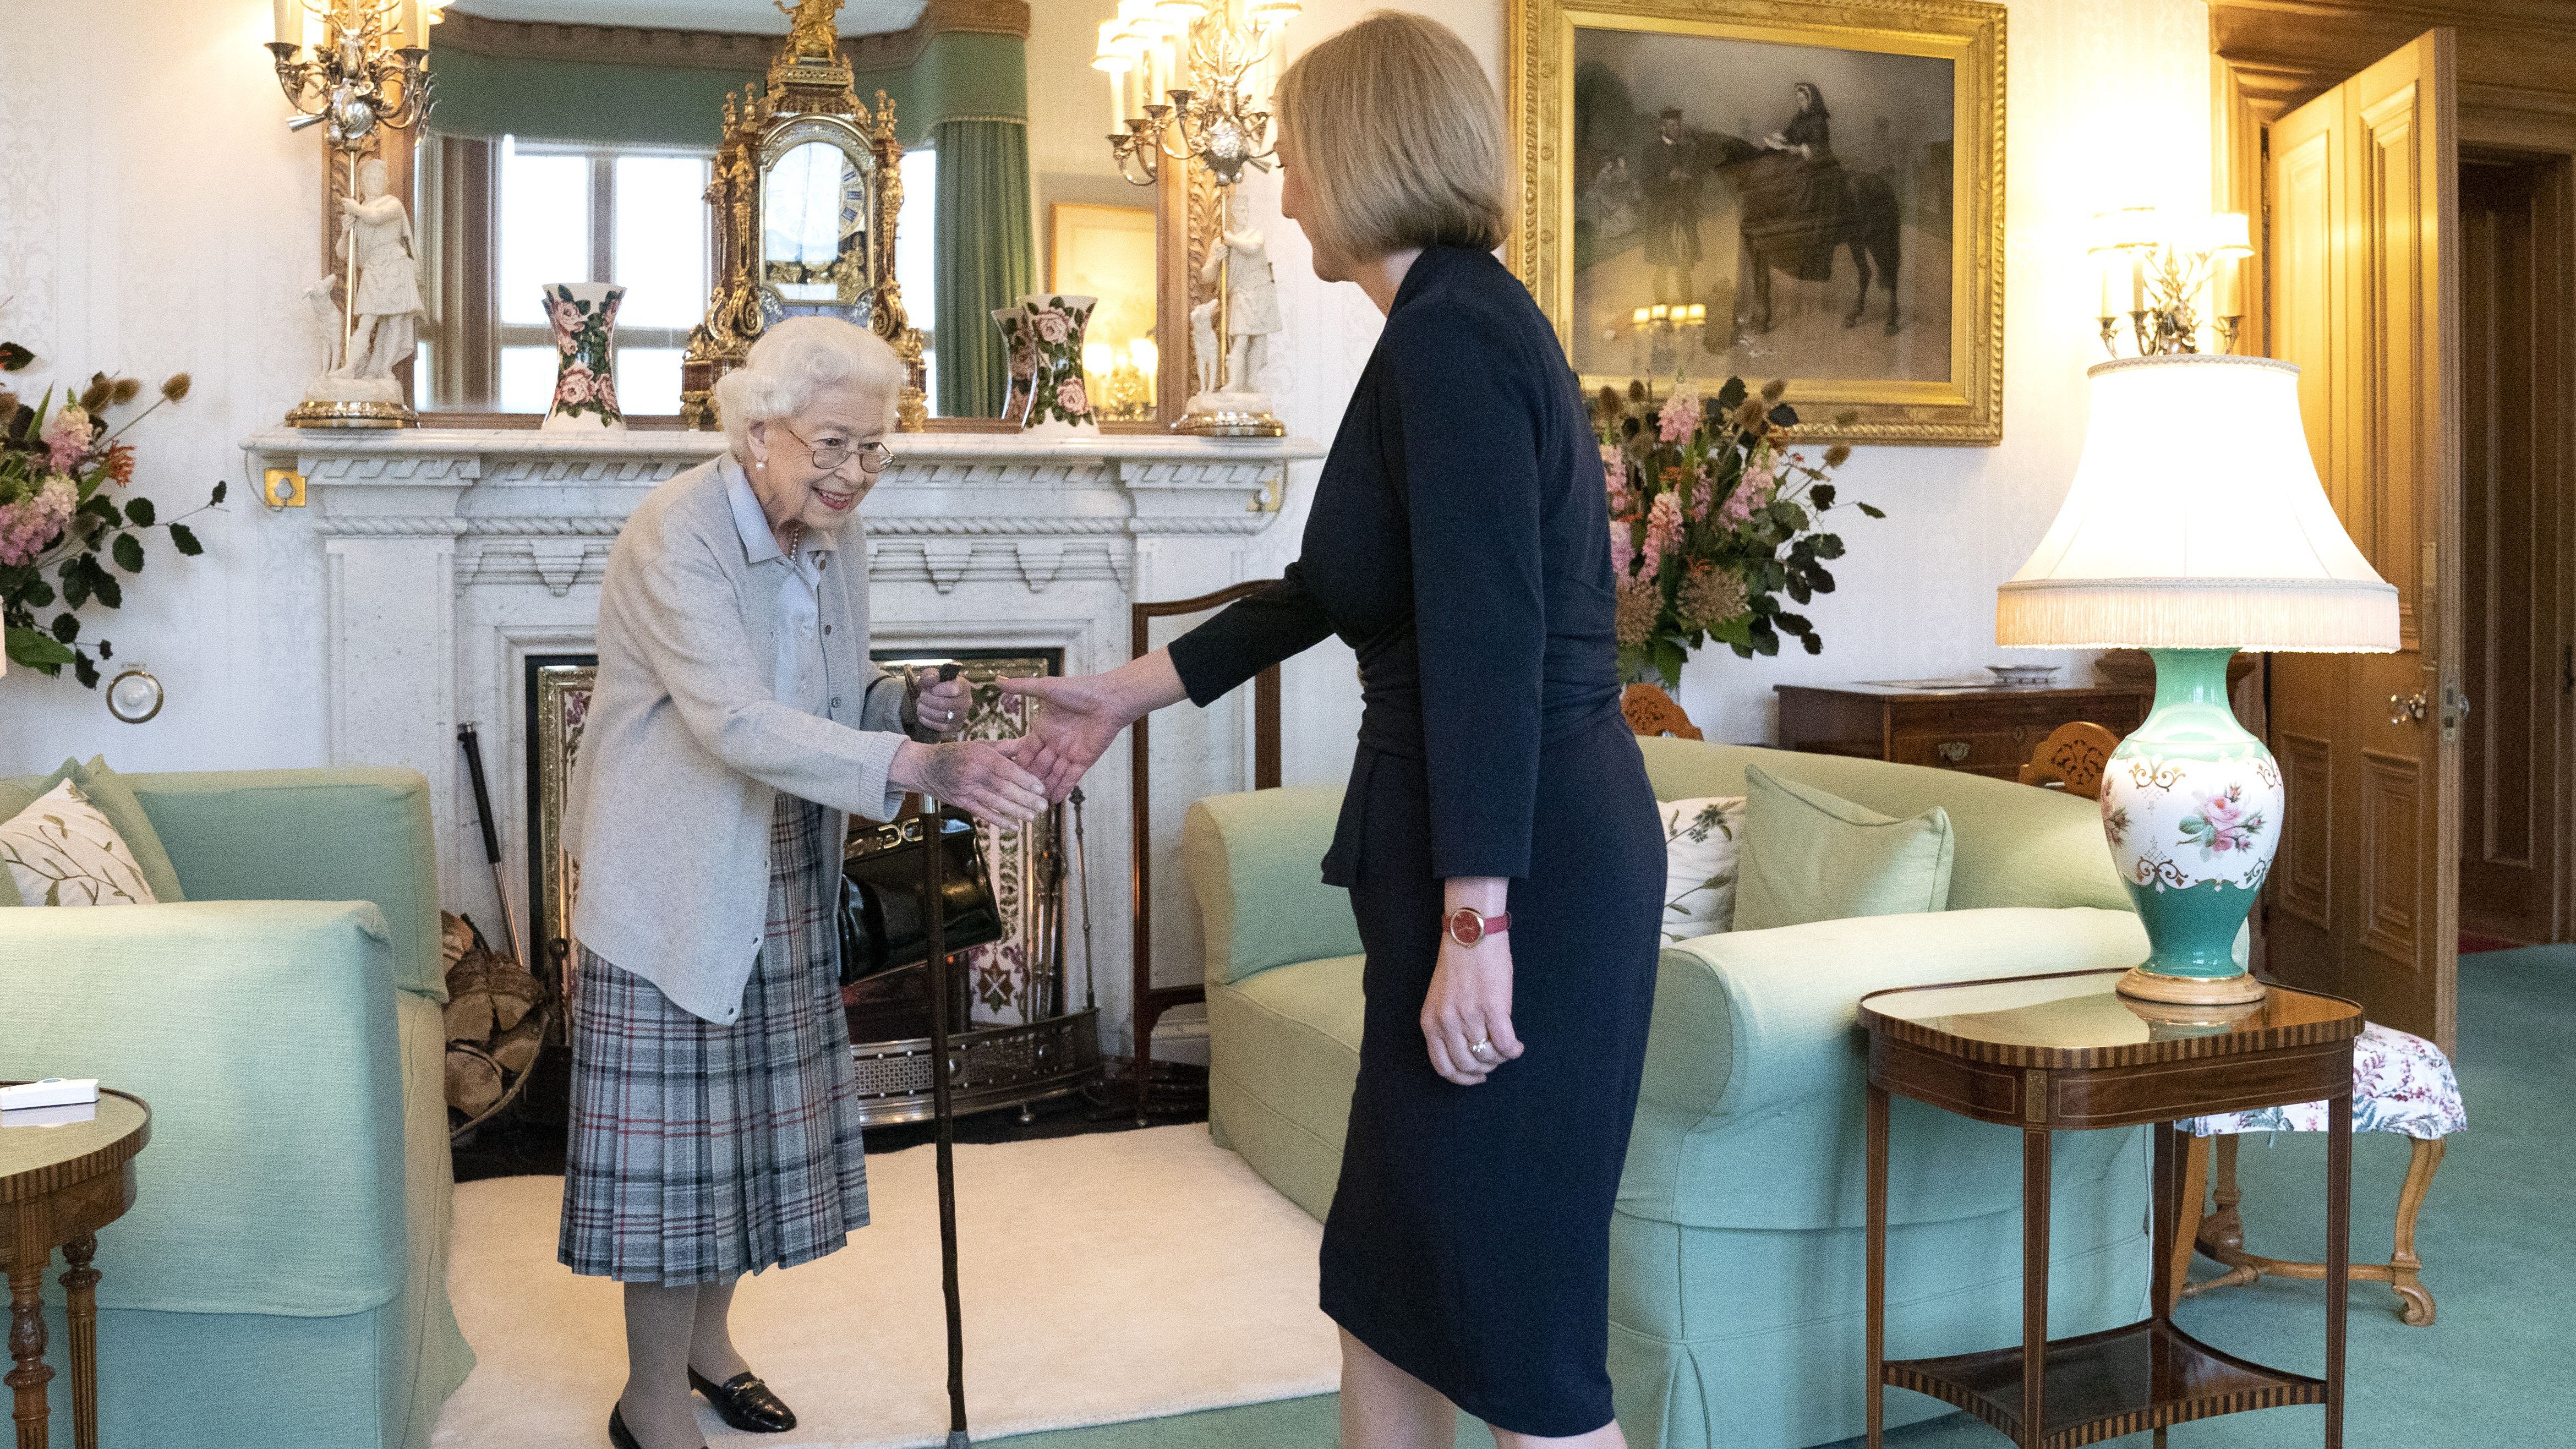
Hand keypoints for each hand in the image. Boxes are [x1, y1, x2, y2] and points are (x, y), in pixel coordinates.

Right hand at [890, 737, 1047, 824]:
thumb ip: (1007, 747)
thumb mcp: (981, 745)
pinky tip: (1014, 827)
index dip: (1025, 780)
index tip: (1041, 788)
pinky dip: (999, 821)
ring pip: (995, 803)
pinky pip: (983, 813)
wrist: (926, 767)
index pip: (1007, 770)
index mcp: (981, 756)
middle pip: (1003, 789)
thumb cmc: (958, 753)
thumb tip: (1031, 743)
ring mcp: (967, 790)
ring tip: (1032, 817)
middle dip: (1025, 799)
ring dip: (1015, 812)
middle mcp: (974, 774)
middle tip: (1043, 806)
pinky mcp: (962, 803)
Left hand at [915, 675, 970, 740]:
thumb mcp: (930, 677)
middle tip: (921, 697)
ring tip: (920, 705)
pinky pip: (940, 726)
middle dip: (928, 700)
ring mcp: (962, 716)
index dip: (937, 690)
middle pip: (945, 704)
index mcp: (964, 686)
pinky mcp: (955, 727)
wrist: (935, 700)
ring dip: (925, 710)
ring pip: (941, 716)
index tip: (930, 689)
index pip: (953, 689)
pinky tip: (922, 714)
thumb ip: (930, 674)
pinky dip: (927, 720)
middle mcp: (966, 701)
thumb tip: (932, 679)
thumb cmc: (934, 687)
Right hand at [999, 656, 1178, 801]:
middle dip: (1028, 779)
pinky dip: (1063, 789)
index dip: (1018, 761)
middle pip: (1038, 765)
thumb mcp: (1046, 688)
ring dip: (1044, 788)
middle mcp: (1054, 742)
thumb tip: (997, 681)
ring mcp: (1069, 752)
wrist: (1110, 699)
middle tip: (1014, 795)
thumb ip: (1022, 687)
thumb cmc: (1080, 690)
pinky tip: (1053, 801)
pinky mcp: (1084, 760)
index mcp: (1043, 727)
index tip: (1003, 774)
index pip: (1026, 749)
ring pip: (1053, 774)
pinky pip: (1071, 778)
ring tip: (1031, 803)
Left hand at [1420, 928, 1523, 1086]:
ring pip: (1488, 1057)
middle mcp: (1447, 1023)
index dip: (1463, 1078)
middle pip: (1468, 1066)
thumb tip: (1468, 1052)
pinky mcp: (1493, 1009)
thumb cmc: (1458, 964)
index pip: (1443, 1067)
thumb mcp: (1440, 1000)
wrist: (1471, 934)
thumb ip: (1447, 1025)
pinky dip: (1513, 1051)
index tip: (1476, 1076)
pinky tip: (1517, 1046)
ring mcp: (1469, 1017)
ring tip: (1506, 1048)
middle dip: (1485, 1069)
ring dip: (1500, 1058)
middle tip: (1495, 1060)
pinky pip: (1505, 1045)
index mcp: (1430, 1022)